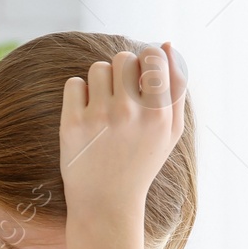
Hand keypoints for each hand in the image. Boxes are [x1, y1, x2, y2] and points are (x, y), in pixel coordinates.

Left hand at [59, 43, 187, 219]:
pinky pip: (74, 84)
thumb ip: (175, 87)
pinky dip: (78, 96)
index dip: (146, 61)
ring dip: (100, 83)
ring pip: (98, 69)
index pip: (153, 56)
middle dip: (121, 71)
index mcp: (159, 114)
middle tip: (120, 96)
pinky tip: (86, 118)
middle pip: (123, 58)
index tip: (141, 78)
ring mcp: (100, 118)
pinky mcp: (72, 123)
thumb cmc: (141, 163)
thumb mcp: (169, 131)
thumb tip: (165, 44)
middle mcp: (131, 113)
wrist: (106, 204)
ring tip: (103, 109)